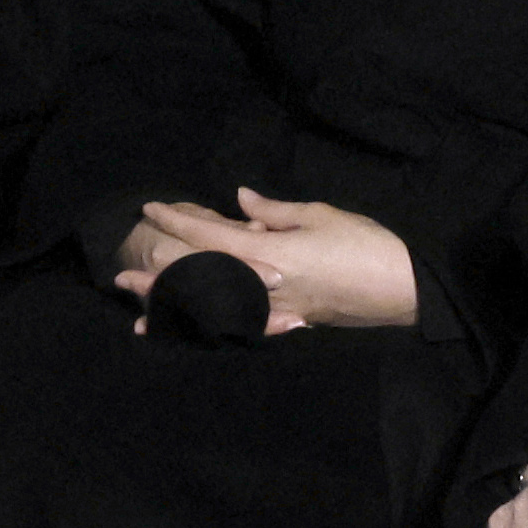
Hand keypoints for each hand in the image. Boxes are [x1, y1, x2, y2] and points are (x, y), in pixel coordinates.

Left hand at [123, 187, 416, 331]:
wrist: (403, 288)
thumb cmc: (367, 244)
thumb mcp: (322, 217)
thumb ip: (276, 212)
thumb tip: (241, 200)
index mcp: (270, 252)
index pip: (212, 234)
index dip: (180, 220)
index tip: (152, 209)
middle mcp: (263, 285)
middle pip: (201, 279)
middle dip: (162, 274)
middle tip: (123, 276)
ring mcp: (274, 310)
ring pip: (214, 307)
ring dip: (177, 307)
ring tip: (145, 307)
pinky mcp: (289, 323)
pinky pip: (240, 325)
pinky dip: (214, 325)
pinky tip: (197, 326)